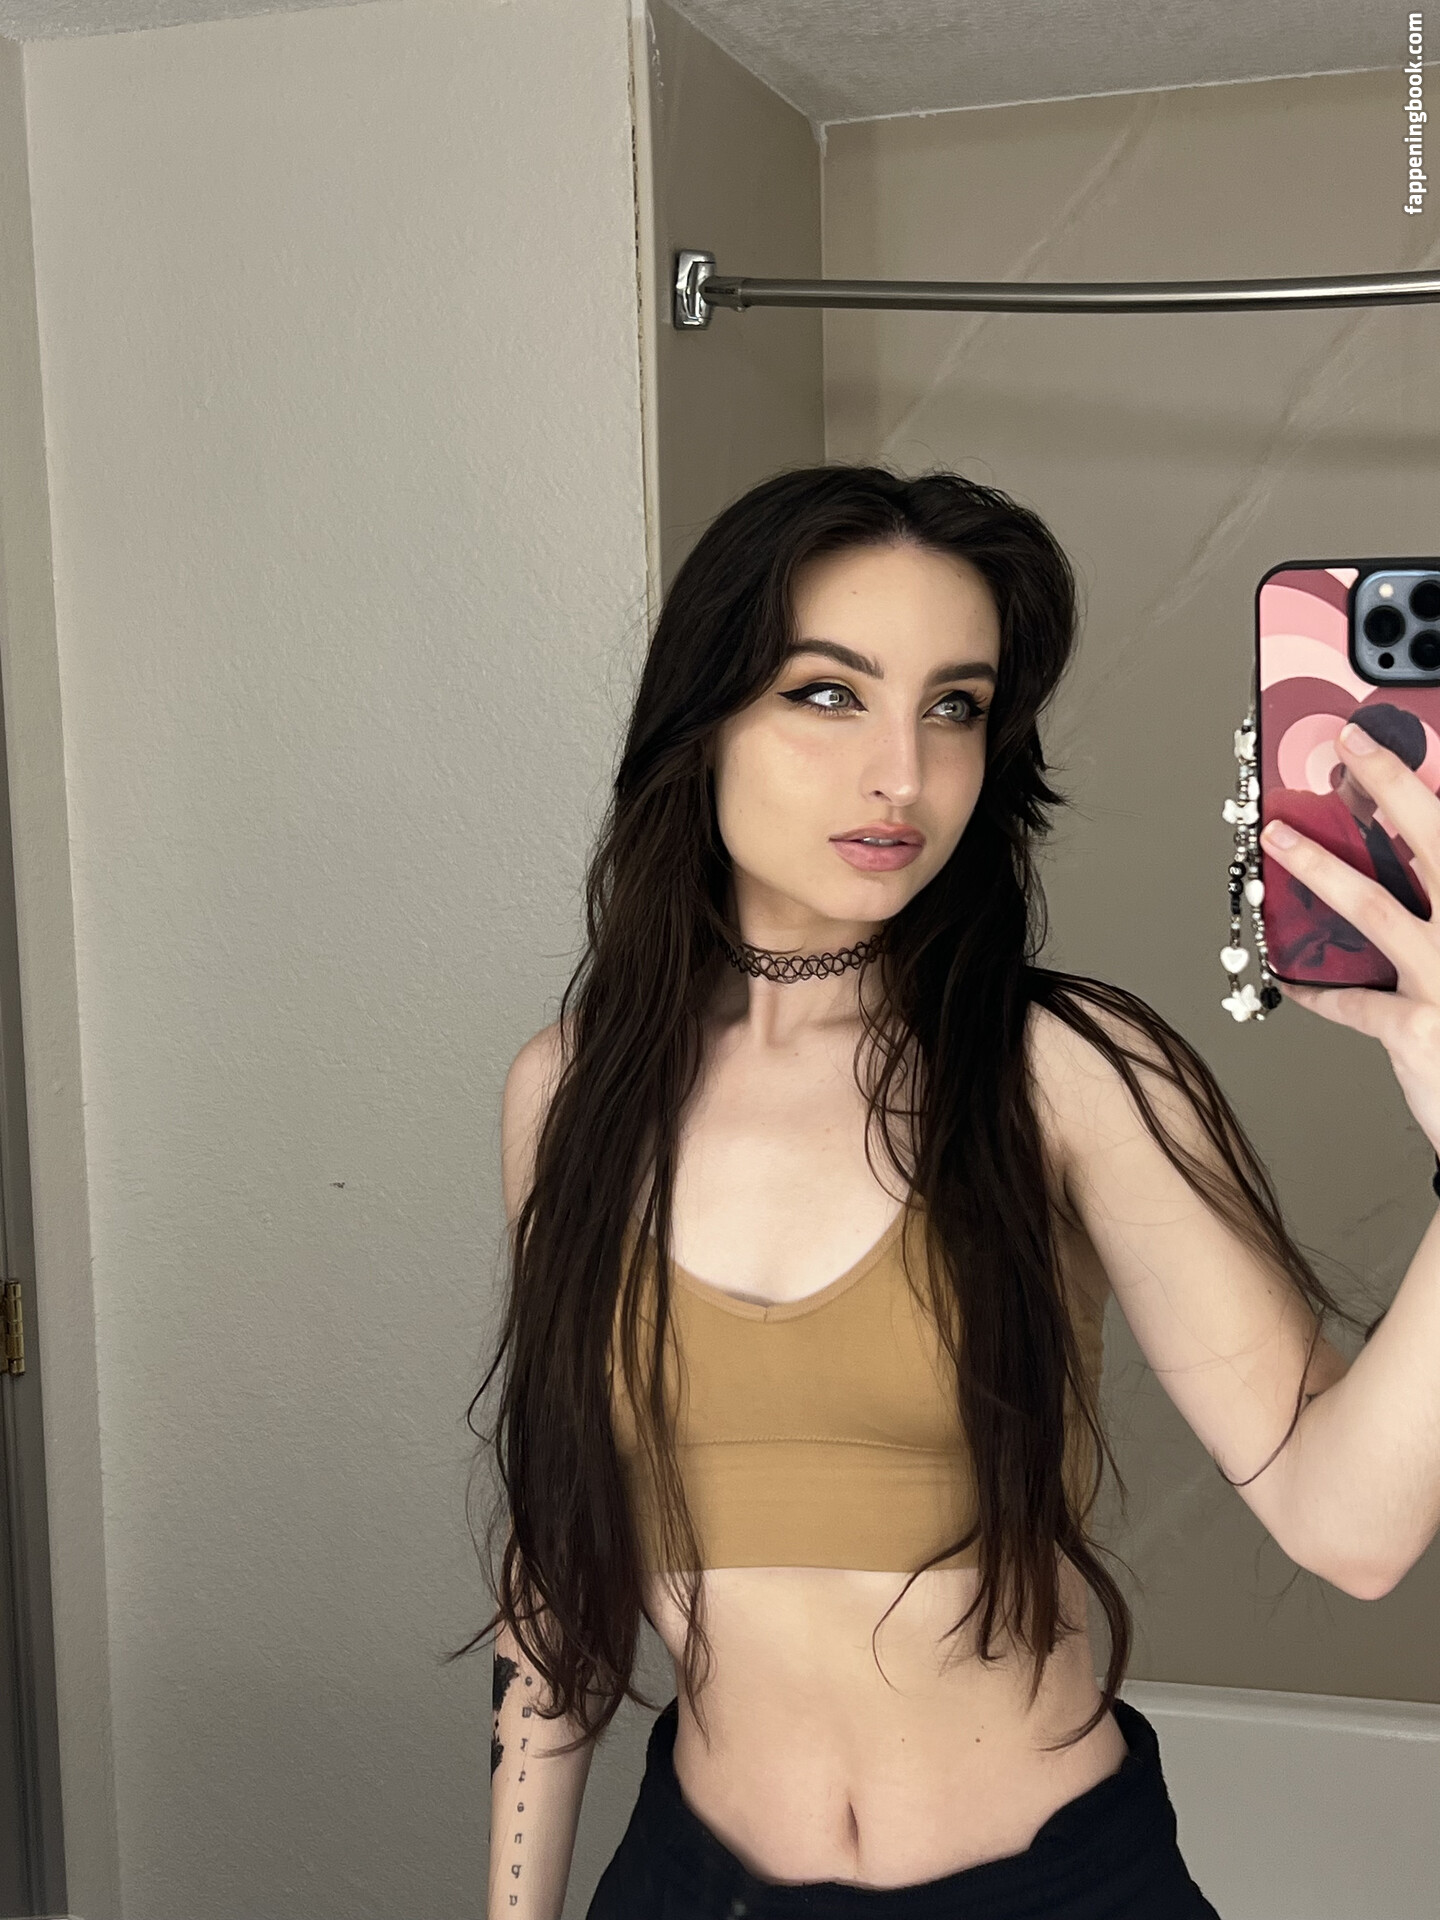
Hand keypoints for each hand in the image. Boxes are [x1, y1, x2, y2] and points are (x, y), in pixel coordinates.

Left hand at [1260, 723, 1439, 1154]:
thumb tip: (1422, 878)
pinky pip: (1352, 1002)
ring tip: (1279, 837)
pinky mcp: (1414, 1029)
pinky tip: (1293, 981)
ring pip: (1374, 909)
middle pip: (1435, 843)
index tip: (1395, 747)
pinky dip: (1319, 991)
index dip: (1421, 788)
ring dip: (1319, 868)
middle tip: (1353, 746)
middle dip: (1390, 787)